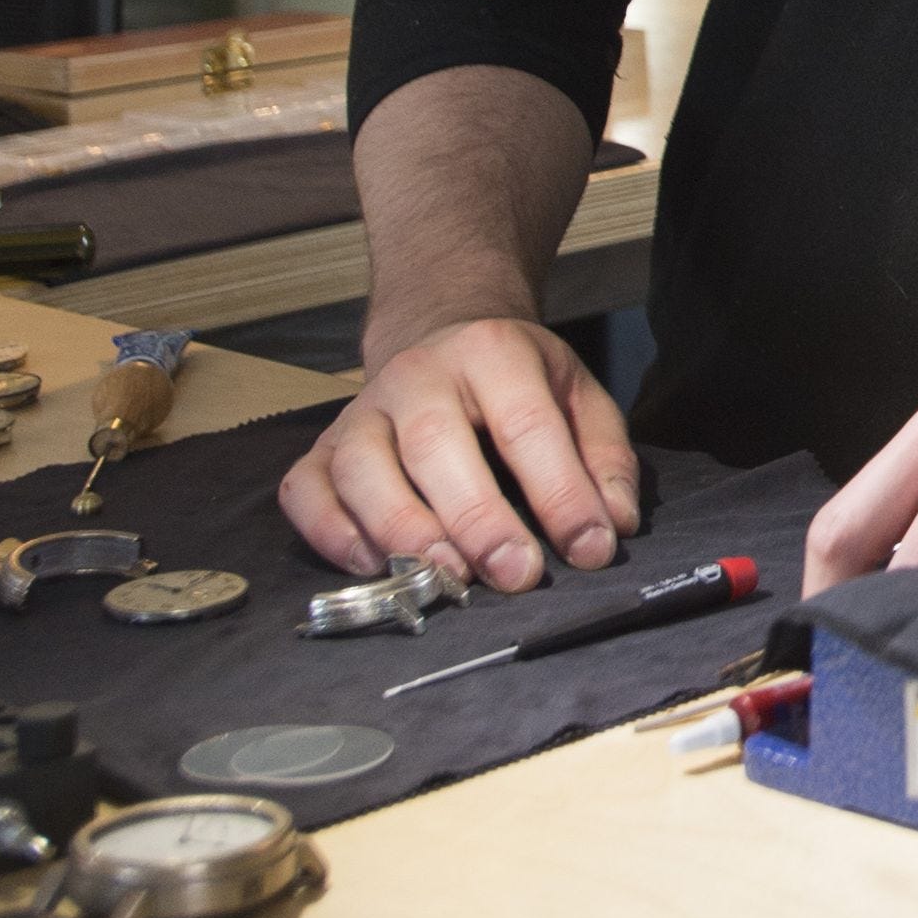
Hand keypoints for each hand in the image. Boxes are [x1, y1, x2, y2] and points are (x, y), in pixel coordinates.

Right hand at [276, 316, 640, 594]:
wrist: (443, 338)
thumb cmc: (518, 381)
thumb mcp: (578, 397)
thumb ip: (604, 459)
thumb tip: (613, 526)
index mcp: (492, 351)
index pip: (527, 425)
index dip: (560, 492)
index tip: (589, 549)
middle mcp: (418, 375)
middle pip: (435, 445)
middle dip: (478, 519)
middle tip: (515, 575)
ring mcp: (361, 410)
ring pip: (361, 468)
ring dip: (401, 530)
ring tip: (445, 578)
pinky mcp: (321, 446)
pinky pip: (305, 489)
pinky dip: (329, 532)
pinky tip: (372, 567)